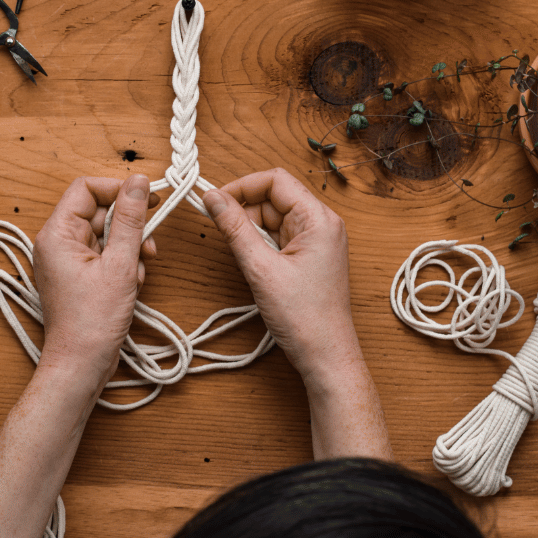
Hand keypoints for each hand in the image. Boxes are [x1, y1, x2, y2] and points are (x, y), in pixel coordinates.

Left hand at [33, 174, 157, 379]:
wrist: (81, 365)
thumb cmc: (92, 322)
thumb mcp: (121, 265)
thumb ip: (131, 220)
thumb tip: (139, 183)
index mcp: (57, 234)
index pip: (86, 189)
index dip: (118, 189)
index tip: (147, 198)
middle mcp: (57, 243)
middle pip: (99, 212)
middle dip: (129, 227)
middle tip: (148, 246)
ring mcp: (67, 261)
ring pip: (107, 235)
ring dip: (130, 249)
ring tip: (138, 273)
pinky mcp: (79, 276)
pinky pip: (105, 255)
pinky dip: (123, 265)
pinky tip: (131, 285)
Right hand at [201, 168, 359, 379]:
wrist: (326, 356)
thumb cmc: (304, 318)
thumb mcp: (260, 268)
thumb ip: (234, 228)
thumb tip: (212, 198)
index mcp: (319, 219)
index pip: (275, 180)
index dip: (242, 186)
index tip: (214, 200)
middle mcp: (322, 224)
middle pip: (273, 198)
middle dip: (244, 210)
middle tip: (221, 230)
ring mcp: (317, 241)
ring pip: (273, 218)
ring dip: (251, 230)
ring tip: (241, 255)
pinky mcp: (309, 257)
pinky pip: (278, 237)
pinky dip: (260, 244)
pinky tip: (252, 263)